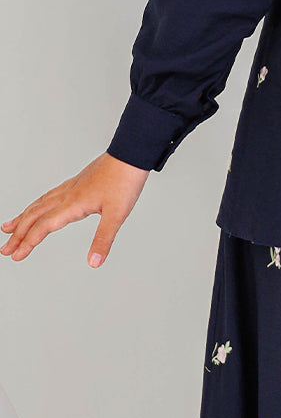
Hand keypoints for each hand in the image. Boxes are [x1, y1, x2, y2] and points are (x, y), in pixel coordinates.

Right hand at [0, 152, 149, 266]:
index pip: (43, 226)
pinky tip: (40, 205)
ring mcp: (72, 187)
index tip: (15, 256)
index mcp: (73, 204)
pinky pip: (50, 195)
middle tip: (4, 248)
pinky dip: (38, 204)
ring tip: (9, 226)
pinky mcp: (78, 182)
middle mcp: (68, 194)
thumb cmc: (125, 181)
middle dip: (18, 234)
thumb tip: (94, 263)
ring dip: (23, 217)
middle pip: (35, 215)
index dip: (28, 242)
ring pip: (40, 203)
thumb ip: (103, 239)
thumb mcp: (117, 214)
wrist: (131, 153)